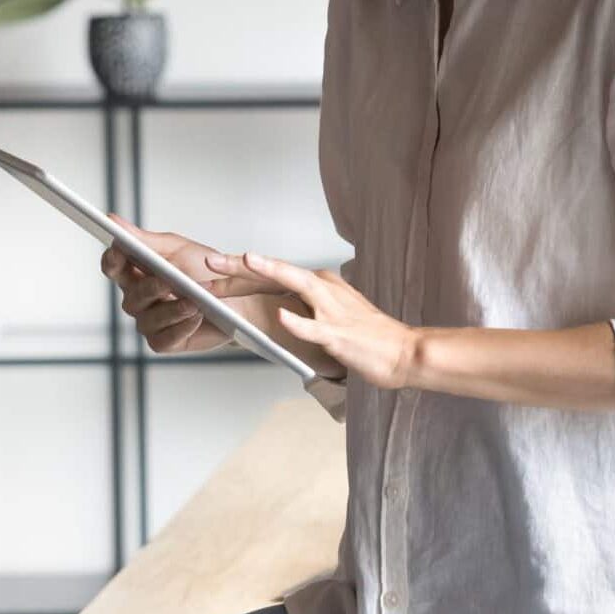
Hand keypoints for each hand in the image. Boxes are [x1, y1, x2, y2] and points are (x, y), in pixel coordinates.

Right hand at [99, 214, 290, 355]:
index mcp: (137, 273)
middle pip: (131, 296)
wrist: (238, 298)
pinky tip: (197, 316)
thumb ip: (145, 240)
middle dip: (150, 288)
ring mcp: (150, 322)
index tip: (119, 249)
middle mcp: (139, 299)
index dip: (112, 260)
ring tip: (195, 301)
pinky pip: (164, 338)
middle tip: (168, 281)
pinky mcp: (165, 342)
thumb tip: (113, 220)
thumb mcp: (177, 249)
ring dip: (174, 308)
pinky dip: (182, 326)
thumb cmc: (205, 271)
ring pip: (148, 319)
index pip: (114, 267)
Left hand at [232, 250, 420, 390]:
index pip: (275, 274)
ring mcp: (332, 311)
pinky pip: (315, 328)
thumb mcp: (334, 315)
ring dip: (271, 271)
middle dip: (242, 266)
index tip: (214, 269)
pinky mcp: (340, 335)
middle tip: (211, 261)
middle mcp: (325, 291)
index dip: (242, 270)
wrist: (404, 352)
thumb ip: (306, 309)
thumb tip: (276, 310)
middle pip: (278, 272)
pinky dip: (298, 322)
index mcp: (321, 286)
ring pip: (297, 285)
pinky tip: (282, 317)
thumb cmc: (369, 337)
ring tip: (245, 262)